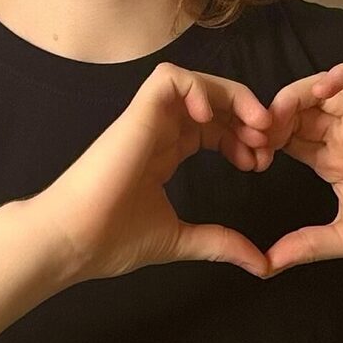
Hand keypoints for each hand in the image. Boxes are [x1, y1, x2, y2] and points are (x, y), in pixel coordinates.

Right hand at [32, 62, 276, 284]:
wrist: (74, 241)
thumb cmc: (113, 239)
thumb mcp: (181, 239)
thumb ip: (221, 242)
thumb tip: (262, 264)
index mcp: (165, 152)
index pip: (212, 126)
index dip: (242, 137)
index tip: (260, 163)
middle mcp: (159, 130)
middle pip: (212, 99)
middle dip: (246, 114)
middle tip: (268, 140)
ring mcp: (148, 119)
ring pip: (196, 82)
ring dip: (231, 96)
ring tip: (254, 125)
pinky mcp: (138, 114)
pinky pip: (170, 78)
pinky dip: (197, 87)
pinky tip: (210, 118)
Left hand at [254, 62, 342, 275]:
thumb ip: (306, 244)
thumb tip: (264, 265)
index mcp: (331, 159)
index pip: (287, 135)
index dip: (264, 139)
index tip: (248, 156)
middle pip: (300, 107)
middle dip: (274, 113)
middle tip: (257, 129)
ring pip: (328, 87)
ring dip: (301, 91)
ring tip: (282, 109)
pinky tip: (326, 86)